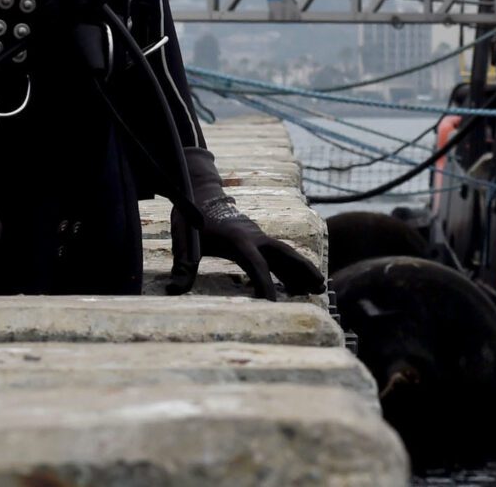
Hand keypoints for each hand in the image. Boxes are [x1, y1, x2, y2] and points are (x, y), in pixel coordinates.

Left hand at [167, 144, 324, 300]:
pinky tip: (296, 283)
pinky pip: (278, 253)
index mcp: (238, 239)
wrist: (200, 192)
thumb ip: (183, 265)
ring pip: (286, 252)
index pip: (256, 265)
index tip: (271, 304)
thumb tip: (174, 290)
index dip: (264, 285)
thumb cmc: (191, 219)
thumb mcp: (184, 240)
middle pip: (285, 253)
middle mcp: (254, 236)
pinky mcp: (257, 237)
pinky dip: (291, 266)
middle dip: (302, 269)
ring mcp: (258, 235)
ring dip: (302, 269)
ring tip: (319, 287)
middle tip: (320, 286)